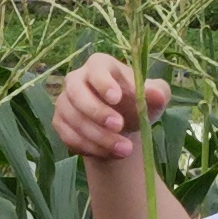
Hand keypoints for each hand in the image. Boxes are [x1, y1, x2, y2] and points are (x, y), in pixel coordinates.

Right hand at [51, 54, 170, 162]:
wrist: (121, 128)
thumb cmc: (136, 104)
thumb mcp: (153, 98)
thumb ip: (157, 93)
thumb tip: (157, 95)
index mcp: (99, 65)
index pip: (96, 69)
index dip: (104, 83)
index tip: (116, 98)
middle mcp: (76, 79)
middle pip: (76, 93)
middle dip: (97, 112)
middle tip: (119, 126)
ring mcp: (64, 101)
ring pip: (73, 119)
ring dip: (98, 137)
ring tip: (125, 149)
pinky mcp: (60, 122)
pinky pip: (69, 136)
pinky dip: (90, 147)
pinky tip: (110, 153)